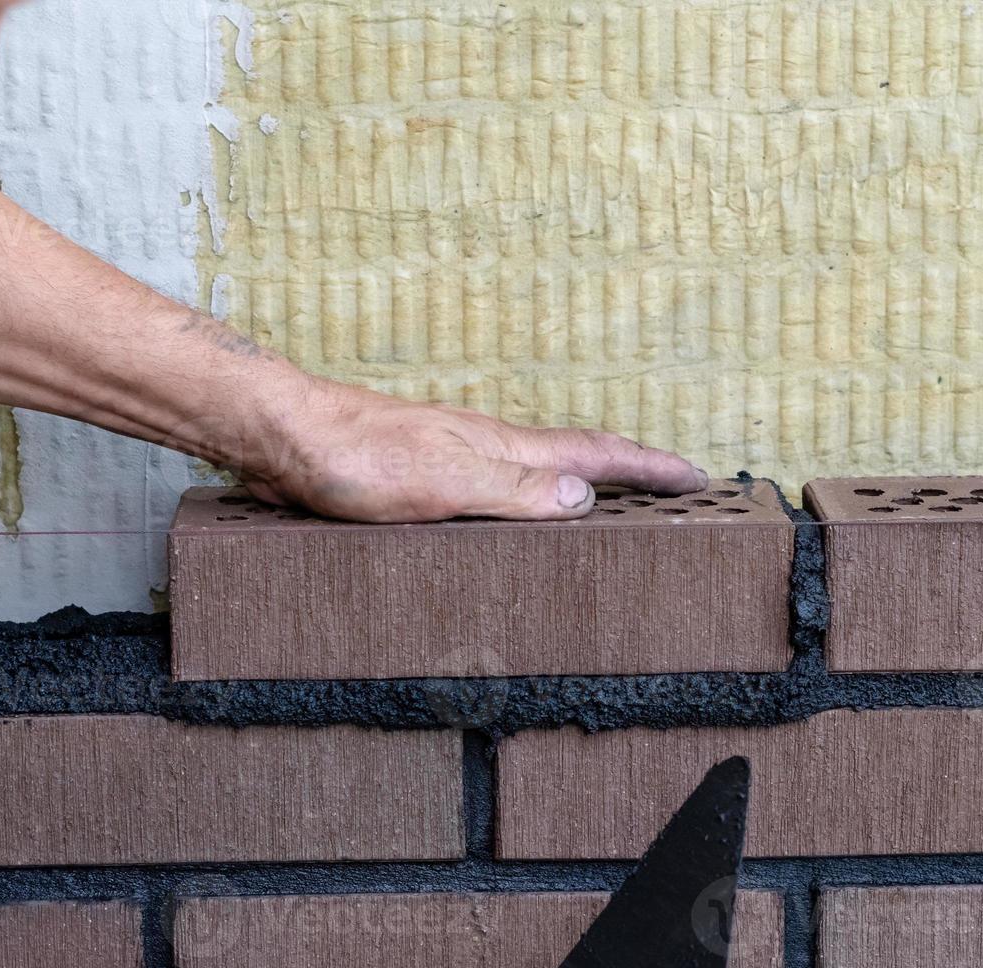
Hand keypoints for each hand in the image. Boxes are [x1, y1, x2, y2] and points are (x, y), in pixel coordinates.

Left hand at [238, 376, 708, 522]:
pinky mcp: (424, 475)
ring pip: (537, 471)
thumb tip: (586, 496)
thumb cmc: (357, 458)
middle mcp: (487, 447)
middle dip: (629, 471)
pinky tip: (517, 516)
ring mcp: (457, 456)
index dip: (649, 467)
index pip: (596, 454)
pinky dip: (530, 498)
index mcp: (503, 447)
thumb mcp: (446, 480)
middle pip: (575, 456)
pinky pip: (498, 487)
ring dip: (582, 483)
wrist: (284, 436)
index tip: (698, 477)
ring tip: (612, 505)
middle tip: (673, 489)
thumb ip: (515, 490)